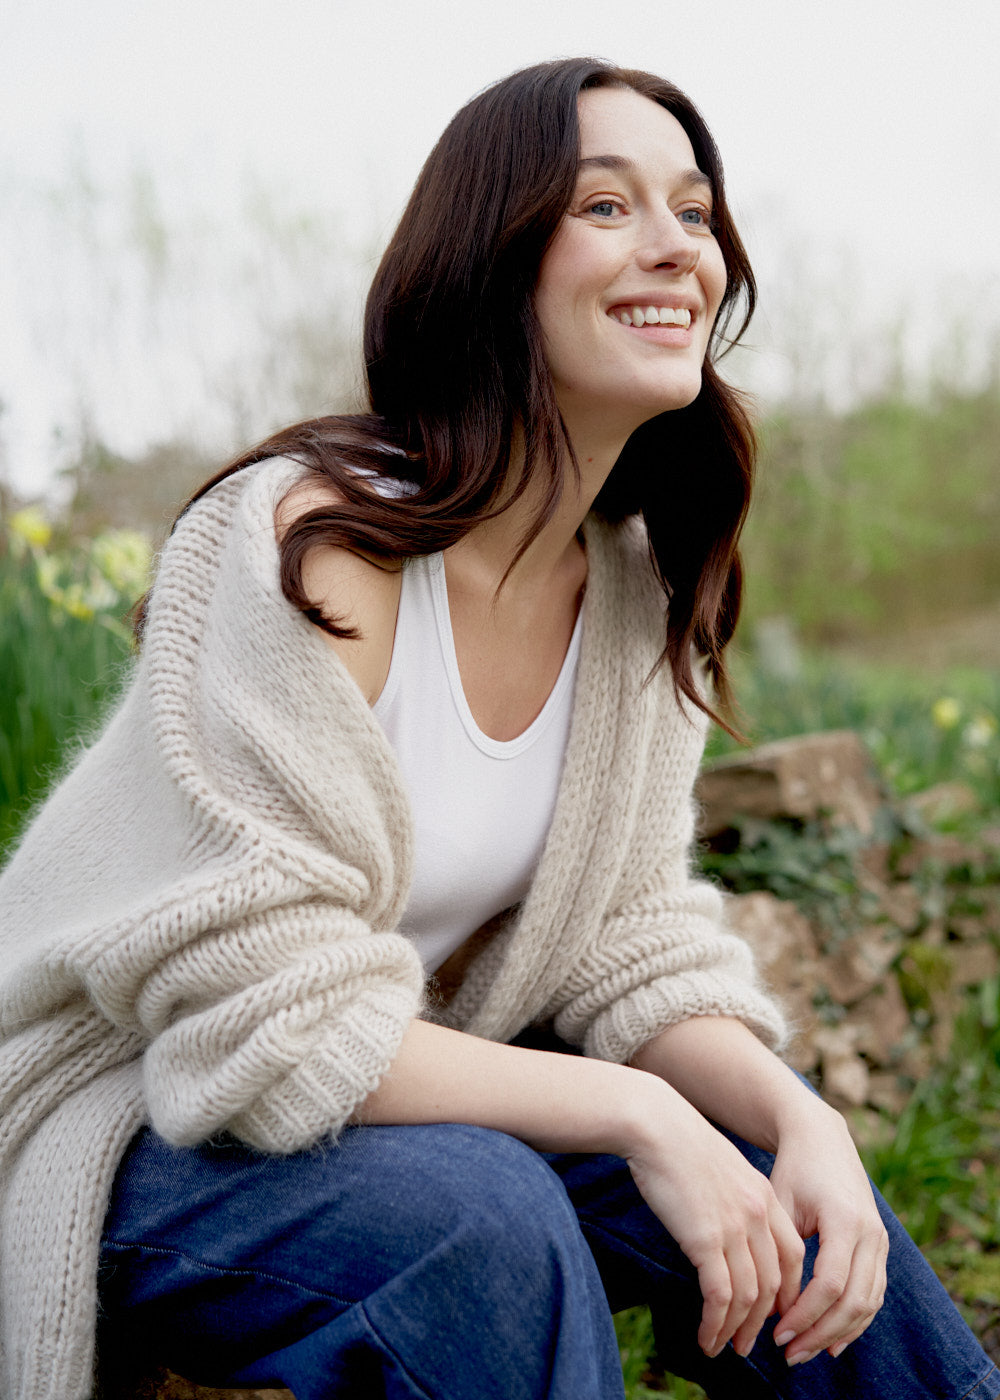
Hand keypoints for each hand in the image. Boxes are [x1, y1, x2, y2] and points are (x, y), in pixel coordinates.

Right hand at [626, 1097, 804, 1358]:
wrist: (656, 1125)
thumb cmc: (678, 1145)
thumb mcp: (721, 1171)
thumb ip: (735, 1203)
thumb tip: (728, 1236)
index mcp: (765, 1197)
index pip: (791, 1257)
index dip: (785, 1292)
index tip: (771, 1313)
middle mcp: (758, 1214)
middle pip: (774, 1283)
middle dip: (763, 1322)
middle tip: (748, 1344)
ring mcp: (734, 1227)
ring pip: (749, 1296)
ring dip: (737, 1330)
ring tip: (724, 1348)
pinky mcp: (705, 1238)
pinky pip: (719, 1295)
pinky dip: (715, 1324)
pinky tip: (705, 1337)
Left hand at [768, 1106, 888, 1365]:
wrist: (822, 1140)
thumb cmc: (793, 1170)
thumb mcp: (781, 1202)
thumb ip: (780, 1251)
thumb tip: (771, 1306)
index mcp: (844, 1218)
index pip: (831, 1283)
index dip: (805, 1314)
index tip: (777, 1332)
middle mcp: (870, 1233)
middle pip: (853, 1301)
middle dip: (819, 1332)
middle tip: (788, 1352)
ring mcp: (880, 1241)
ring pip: (868, 1304)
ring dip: (837, 1333)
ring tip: (804, 1351)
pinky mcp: (880, 1248)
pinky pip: (873, 1295)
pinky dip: (854, 1322)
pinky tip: (830, 1341)